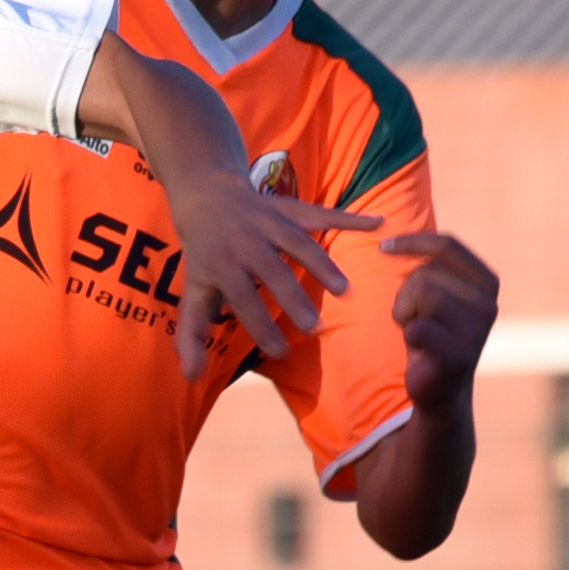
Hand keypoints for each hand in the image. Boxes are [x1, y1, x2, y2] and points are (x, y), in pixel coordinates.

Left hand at [164, 182, 379, 376]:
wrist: (205, 192)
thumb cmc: (203, 253)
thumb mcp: (193, 291)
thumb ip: (192, 334)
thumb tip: (190, 377)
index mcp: (222, 265)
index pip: (242, 299)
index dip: (259, 325)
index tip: (281, 351)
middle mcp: (246, 242)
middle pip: (273, 272)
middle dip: (294, 298)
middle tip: (316, 327)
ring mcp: (269, 222)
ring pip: (298, 242)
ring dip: (322, 264)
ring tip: (344, 291)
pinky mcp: (288, 207)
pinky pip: (319, 212)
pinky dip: (349, 217)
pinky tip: (377, 224)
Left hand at [379, 231, 500, 409]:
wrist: (440, 390)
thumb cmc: (431, 335)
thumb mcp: (436, 293)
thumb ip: (430, 265)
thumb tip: (389, 227)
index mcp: (486, 282)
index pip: (447, 245)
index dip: (411, 242)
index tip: (383, 247)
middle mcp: (488, 304)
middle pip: (425, 274)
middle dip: (405, 295)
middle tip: (412, 319)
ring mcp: (477, 331)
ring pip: (421, 295)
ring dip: (405, 314)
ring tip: (415, 332)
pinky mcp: (460, 356)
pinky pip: (417, 328)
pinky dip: (409, 336)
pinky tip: (419, 352)